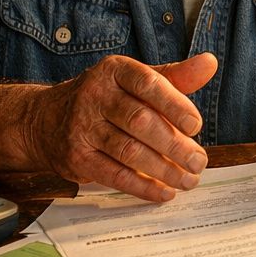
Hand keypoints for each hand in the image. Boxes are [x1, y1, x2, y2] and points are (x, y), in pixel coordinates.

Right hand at [27, 52, 216, 201]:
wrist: (46, 119)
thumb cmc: (105, 99)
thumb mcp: (135, 80)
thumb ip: (174, 77)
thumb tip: (209, 64)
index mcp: (114, 71)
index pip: (147, 83)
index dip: (174, 104)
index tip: (196, 125)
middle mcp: (95, 95)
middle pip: (140, 121)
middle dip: (174, 145)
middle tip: (199, 162)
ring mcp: (82, 126)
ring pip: (128, 151)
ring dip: (163, 170)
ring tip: (188, 180)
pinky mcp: (77, 157)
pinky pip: (114, 174)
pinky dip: (142, 186)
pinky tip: (163, 192)